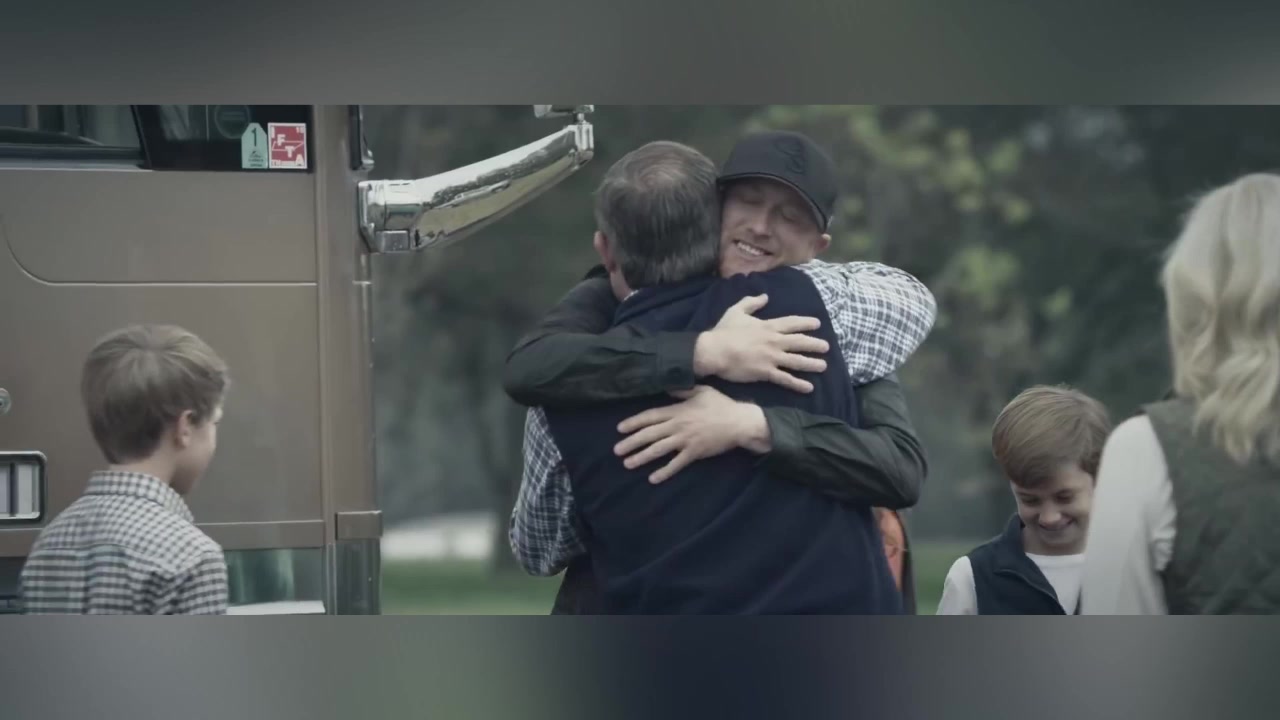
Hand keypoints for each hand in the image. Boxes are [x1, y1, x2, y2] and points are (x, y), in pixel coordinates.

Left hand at [614, 385, 770, 483]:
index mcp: (678, 410)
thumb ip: (682, 390)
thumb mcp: (701, 391)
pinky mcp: (695, 453)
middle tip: (617, 450)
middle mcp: (678, 426)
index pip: (650, 416)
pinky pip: (677, 464)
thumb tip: (666, 387)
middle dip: (632, 442)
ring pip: (659, 450)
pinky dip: (664, 472)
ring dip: (642, 457)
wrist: (739, 422)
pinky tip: (653, 478)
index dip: (634, 422)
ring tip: (628, 463)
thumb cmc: (721, 405)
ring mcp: (686, 440)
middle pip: (650, 434)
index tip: (620, 429)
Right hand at [692, 294, 828, 393]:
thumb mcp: (736, 311)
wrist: (714, 351)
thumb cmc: (724, 331)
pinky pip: (785, 379)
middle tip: (826, 347)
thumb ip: (751, 302)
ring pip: (797, 361)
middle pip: (800, 342)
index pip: (792, 323)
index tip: (817, 324)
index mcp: (768, 326)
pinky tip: (809, 387)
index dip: (805, 323)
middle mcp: (774, 341)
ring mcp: (772, 358)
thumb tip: (765, 296)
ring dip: (812, 364)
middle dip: (814, 344)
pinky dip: (798, 384)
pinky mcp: (766, 372)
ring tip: (823, 366)